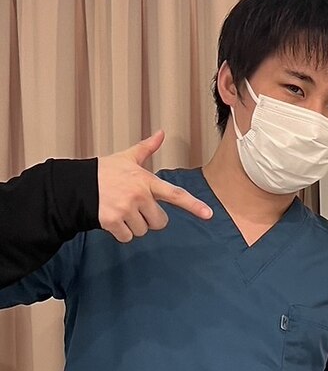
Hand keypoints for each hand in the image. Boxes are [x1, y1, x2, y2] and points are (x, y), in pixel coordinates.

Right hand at [97, 129, 212, 242]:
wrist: (76, 184)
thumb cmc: (104, 172)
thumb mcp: (127, 158)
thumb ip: (146, 148)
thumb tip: (161, 133)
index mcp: (145, 180)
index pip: (175, 194)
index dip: (193, 205)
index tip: (208, 214)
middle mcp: (138, 195)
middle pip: (159, 222)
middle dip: (149, 219)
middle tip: (135, 207)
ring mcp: (125, 209)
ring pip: (142, 231)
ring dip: (133, 226)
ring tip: (121, 210)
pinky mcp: (112, 221)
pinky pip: (127, 237)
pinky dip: (120, 233)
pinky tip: (112, 220)